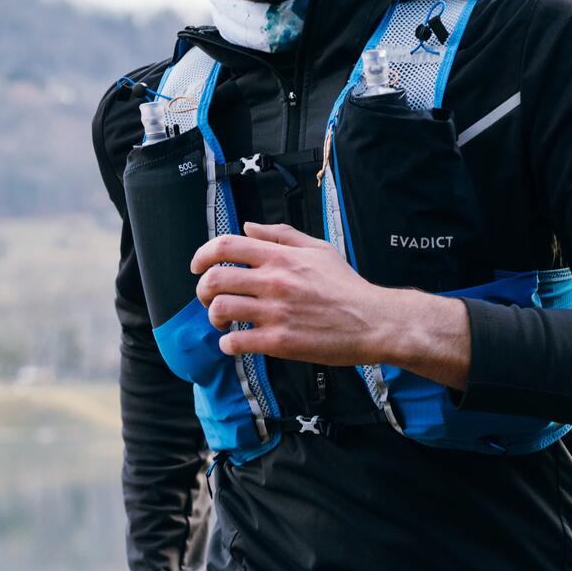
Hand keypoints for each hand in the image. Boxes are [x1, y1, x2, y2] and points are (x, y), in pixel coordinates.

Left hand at [192, 222, 390, 364]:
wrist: (375, 321)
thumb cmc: (347, 287)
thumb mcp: (318, 249)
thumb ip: (281, 236)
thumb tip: (249, 226)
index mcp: (280, 258)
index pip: (225, 245)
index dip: (201, 254)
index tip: (196, 266)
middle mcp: (274, 282)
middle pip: (214, 279)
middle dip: (202, 290)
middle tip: (209, 299)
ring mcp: (275, 312)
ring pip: (220, 309)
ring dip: (213, 318)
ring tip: (223, 323)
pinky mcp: (279, 342)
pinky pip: (235, 342)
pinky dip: (227, 344)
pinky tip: (235, 343)